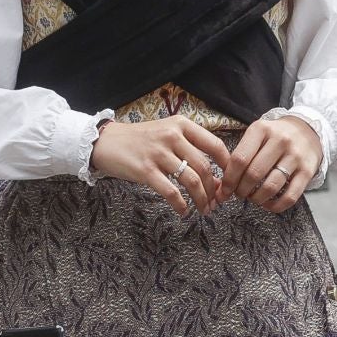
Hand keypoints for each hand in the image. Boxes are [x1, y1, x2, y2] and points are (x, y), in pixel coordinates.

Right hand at [89, 117, 229, 215]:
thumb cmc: (140, 139)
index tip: (231, 180)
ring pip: (192, 181)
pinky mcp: (145, 170)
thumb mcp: (167, 131)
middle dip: (215, 189)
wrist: (105, 141)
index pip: (215, 145)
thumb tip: (215, 174)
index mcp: (182, 125)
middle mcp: (172, 136)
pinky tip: (184, 211)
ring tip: (204, 209)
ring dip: (202, 199)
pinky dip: (181, 205)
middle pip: (205, 167)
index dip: (228, 165)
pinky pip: (171, 192)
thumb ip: (189, 146)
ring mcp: (159, 153)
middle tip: (217, 202)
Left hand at [220, 114, 323, 212]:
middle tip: (239, 194)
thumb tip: (224, 186)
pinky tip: (268, 204)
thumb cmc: (275, 136)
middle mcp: (280, 140)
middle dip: (241, 190)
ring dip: (257, 199)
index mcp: (262, 129)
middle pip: (254, 174)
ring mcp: (296, 156)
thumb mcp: (257, 135)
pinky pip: (290, 196)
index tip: (225, 189)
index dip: (229, 179)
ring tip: (253, 198)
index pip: (240, 159)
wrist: (308, 130)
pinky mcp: (308, 171)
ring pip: (271, 187)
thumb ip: (241, 155)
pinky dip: (276, 206)